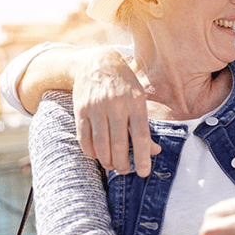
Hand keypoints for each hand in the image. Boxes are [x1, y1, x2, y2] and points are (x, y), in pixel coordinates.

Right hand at [72, 47, 160, 176]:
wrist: (96, 62)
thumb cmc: (124, 84)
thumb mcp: (140, 98)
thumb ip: (145, 125)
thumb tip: (154, 151)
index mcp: (135, 101)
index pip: (141, 134)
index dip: (143, 156)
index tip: (144, 172)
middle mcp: (116, 104)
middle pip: (119, 143)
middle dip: (122, 163)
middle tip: (125, 171)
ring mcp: (96, 107)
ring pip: (100, 143)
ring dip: (106, 160)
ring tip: (112, 166)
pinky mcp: (80, 109)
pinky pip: (84, 137)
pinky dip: (90, 151)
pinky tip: (97, 155)